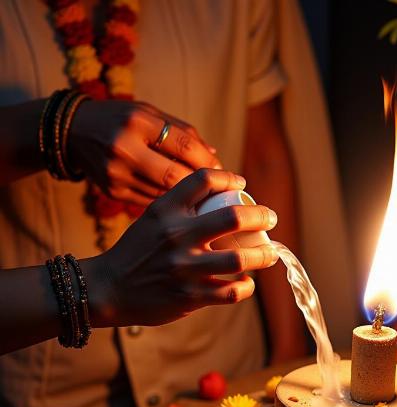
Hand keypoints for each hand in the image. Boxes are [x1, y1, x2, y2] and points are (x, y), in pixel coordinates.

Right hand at [69, 99, 220, 207]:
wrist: (72, 132)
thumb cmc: (121, 119)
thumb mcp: (149, 114)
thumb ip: (183, 132)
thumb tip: (215, 157)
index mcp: (137, 121)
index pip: (185, 146)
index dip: (209, 162)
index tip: (226, 172)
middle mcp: (124, 147)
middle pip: (176, 176)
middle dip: (202, 187)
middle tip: (219, 192)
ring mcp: (115, 173)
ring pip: (164, 194)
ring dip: (189, 199)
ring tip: (205, 200)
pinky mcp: (112, 192)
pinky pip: (150, 202)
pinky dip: (169, 204)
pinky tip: (181, 205)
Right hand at [83, 169, 278, 326]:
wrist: (107, 289)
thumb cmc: (136, 251)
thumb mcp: (152, 219)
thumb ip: (181, 207)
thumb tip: (224, 197)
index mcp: (166, 210)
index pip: (204, 180)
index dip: (230, 178)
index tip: (242, 186)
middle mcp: (176, 236)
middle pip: (234, 217)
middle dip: (262, 216)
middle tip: (271, 218)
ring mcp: (185, 268)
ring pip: (241, 259)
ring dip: (264, 256)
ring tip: (271, 253)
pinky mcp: (190, 296)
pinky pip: (231, 291)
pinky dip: (246, 287)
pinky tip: (247, 283)